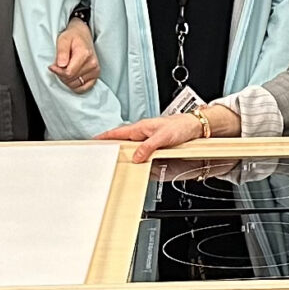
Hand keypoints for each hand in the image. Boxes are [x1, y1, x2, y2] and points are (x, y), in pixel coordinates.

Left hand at [51, 20, 98, 93]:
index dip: (58, 72)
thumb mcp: (63, 39)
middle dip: (61, 75)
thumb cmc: (73, 37)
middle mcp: (92, 64)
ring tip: (65, 69)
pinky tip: (71, 77)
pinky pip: (83, 88)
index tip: (52, 66)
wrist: (83, 35)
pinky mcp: (95, 75)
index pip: (68, 73)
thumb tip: (61, 65)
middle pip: (71, 80)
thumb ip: (62, 52)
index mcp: (85, 55)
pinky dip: (75, 85)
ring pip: (75, 85)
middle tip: (59, 66)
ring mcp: (95, 70)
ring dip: (67, 80)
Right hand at [102, 104, 239, 159]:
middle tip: (101, 156)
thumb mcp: (163, 137)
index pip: (117, 132)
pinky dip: (135, 156)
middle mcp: (142, 133)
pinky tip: (135, 162)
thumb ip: (148, 147)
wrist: (195, 127)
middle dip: (111, 147)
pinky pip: (140, 151)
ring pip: (131, 147)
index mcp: (140, 128)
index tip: (93, 142)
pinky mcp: (155, 144)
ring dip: (124, 153)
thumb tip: (136, 156)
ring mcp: (148, 138)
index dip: (104, 137)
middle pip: (122, 141)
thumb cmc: (180, 126)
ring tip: (115, 162)